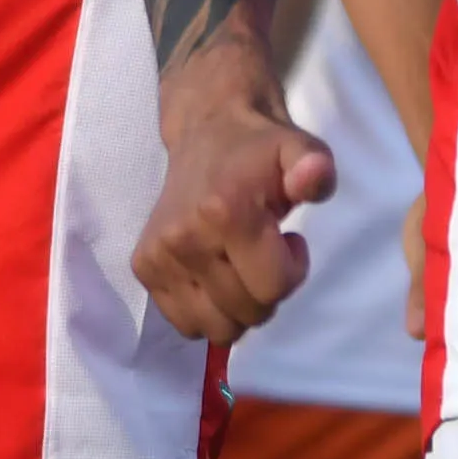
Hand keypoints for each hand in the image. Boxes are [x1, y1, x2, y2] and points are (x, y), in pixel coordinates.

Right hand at [138, 28, 330, 345]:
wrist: (207, 131)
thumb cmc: (261, 150)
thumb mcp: (301, 150)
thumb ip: (314, 167)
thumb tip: (312, 179)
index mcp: (225, 213)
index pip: (272, 288)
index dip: (293, 271)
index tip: (290, 241)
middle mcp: (184, 239)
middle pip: (245, 313)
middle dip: (266, 291)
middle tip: (264, 252)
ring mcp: (159, 257)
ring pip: (213, 327)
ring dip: (237, 307)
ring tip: (240, 264)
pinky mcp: (143, 267)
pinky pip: (184, 321)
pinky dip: (206, 309)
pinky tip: (215, 273)